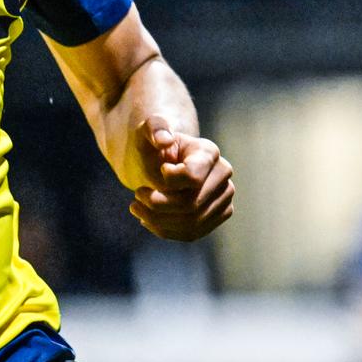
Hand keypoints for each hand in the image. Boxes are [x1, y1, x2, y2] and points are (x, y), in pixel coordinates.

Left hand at [130, 113, 234, 241]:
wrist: (162, 163)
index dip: (169, 181)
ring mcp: (224, 197)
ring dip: (158, 220)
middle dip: (158, 204)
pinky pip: (192, 233)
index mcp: (209, 152)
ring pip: (192, 222)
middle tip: (137, 195)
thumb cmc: (154, 146)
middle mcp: (224, 174)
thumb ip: (154, 128)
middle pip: (191, 204)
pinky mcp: (218, 216)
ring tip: (137, 208)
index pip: (192, 177)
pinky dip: (165, 230)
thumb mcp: (146, 132)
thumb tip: (164, 140)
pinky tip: (147, 219)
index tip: (159, 170)